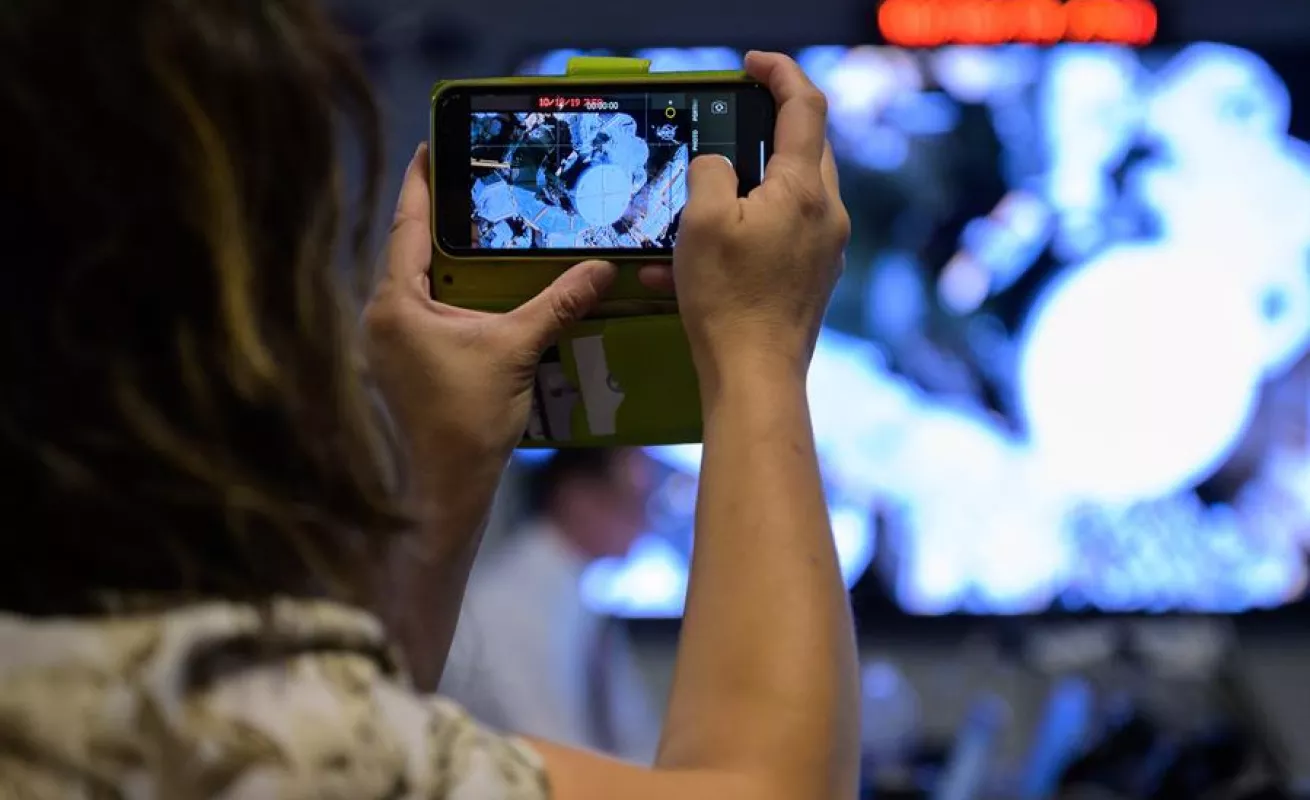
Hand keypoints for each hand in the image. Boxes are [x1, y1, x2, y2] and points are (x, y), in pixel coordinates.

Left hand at [364, 144, 616, 472]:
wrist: (447, 488)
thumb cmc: (468, 420)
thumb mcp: (517, 350)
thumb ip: (556, 304)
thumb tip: (600, 269)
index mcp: (396, 305)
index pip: (406, 228)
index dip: (419, 185)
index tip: (429, 147)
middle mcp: (382, 319)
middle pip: (413, 254)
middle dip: (443, 223)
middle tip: (472, 186)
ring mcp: (388, 346)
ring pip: (421, 287)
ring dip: (452, 265)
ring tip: (484, 234)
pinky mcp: (403, 366)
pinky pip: (427, 315)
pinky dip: (455, 298)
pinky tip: (486, 294)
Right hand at [665, 51, 848, 385]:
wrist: (755, 376)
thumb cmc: (729, 300)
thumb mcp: (701, 221)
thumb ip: (709, 172)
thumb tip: (717, 165)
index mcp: (804, 189)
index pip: (805, 106)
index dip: (781, 73)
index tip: (754, 65)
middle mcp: (826, 215)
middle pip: (806, 149)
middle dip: (768, 130)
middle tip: (730, 125)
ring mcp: (824, 250)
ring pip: (791, 196)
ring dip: (748, 190)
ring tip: (697, 210)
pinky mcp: (812, 280)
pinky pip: (780, 238)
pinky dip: (744, 235)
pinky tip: (694, 265)